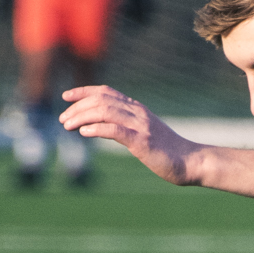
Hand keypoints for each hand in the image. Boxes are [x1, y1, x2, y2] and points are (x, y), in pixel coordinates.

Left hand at [59, 83, 198, 184]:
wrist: (190, 161)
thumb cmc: (167, 151)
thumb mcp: (143, 133)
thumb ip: (125, 126)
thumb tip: (101, 128)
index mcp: (137, 108)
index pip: (106, 91)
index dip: (83, 91)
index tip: (65, 97)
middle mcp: (138, 112)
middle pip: (101, 100)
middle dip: (78, 107)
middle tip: (63, 119)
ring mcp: (141, 125)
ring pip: (105, 111)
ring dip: (82, 117)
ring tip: (68, 125)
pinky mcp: (142, 141)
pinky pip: (115, 130)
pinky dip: (96, 129)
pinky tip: (84, 133)